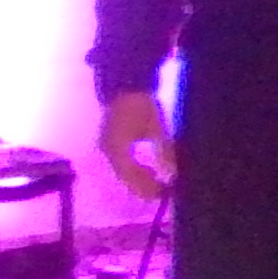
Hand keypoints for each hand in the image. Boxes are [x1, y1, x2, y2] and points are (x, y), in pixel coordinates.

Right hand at [97, 88, 173, 203]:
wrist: (123, 84)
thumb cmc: (141, 105)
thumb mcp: (156, 128)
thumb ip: (163, 153)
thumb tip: (171, 175)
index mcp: (118, 150)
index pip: (131, 177)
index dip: (146, 188)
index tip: (164, 194)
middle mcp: (108, 151)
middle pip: (124, 177)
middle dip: (142, 186)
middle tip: (162, 192)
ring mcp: (106, 146)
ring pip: (121, 171)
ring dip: (137, 178)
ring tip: (156, 182)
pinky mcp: (108, 141)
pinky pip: (120, 162)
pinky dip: (133, 168)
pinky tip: (145, 168)